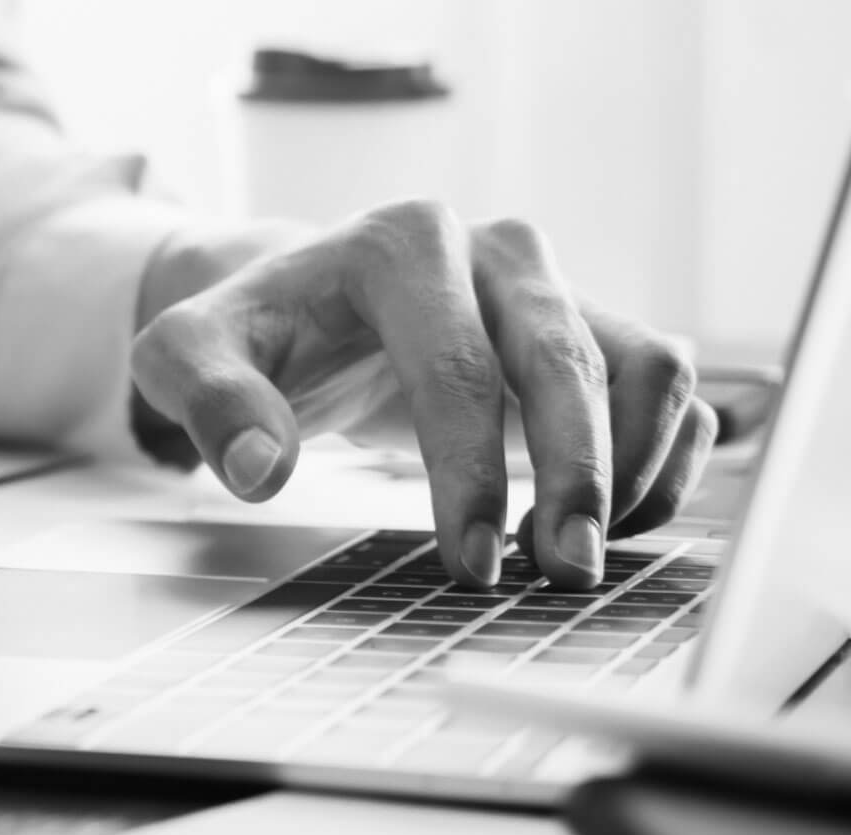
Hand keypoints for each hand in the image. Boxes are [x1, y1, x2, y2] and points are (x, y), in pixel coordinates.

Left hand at [131, 201, 716, 589]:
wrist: (304, 298)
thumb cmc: (254, 332)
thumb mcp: (187, 353)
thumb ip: (206, 399)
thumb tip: (257, 468)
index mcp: (399, 245)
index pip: (457, 367)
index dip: (472, 471)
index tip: (471, 562)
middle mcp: (495, 251)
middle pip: (566, 362)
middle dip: (577, 474)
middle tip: (561, 573)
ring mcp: (556, 284)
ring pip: (644, 365)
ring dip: (633, 467)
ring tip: (581, 553)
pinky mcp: (594, 323)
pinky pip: (664, 382)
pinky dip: (661, 455)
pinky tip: (611, 521)